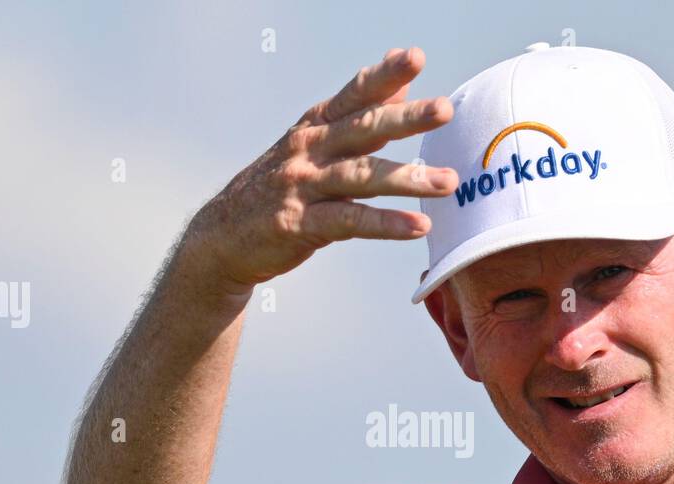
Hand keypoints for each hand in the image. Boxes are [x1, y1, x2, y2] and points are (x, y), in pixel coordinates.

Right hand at [190, 46, 456, 291]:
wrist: (224, 236)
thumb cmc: (282, 188)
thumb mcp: (317, 144)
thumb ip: (362, 116)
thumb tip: (401, 83)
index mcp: (316, 126)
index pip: (355, 94)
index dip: (384, 74)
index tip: (415, 57)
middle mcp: (309, 149)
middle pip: (363, 128)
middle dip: (406, 118)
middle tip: (445, 109)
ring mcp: (303, 185)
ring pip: (362, 177)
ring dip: (408, 178)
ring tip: (449, 182)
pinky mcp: (299, 224)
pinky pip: (350, 222)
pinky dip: (386, 224)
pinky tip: (419, 226)